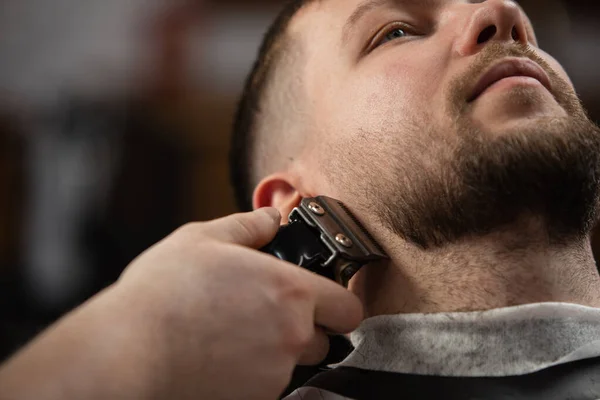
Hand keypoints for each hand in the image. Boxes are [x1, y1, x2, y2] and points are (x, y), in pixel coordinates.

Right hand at [115, 208, 363, 399]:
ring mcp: (274, 374)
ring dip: (275, 352)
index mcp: (290, 291)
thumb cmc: (163, 294)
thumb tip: (270, 218)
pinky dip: (252, 375)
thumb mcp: (203, 239)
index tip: (322, 300)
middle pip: (324, 339)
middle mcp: (292, 336)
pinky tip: (220, 357)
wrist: (130, 351)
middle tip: (266, 315)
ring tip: (233, 335)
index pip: (348, 307)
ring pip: (294, 364)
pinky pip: (268, 387)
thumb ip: (248, 226)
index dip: (338, 302)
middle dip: (304, 328)